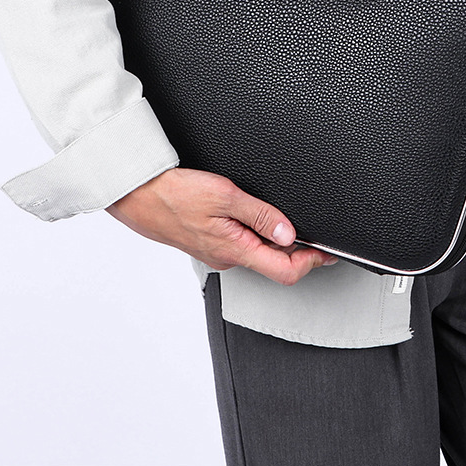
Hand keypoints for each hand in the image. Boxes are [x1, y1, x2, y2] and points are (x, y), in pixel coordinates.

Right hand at [106, 167, 336, 284]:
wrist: (137, 195)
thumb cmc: (174, 193)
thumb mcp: (225, 196)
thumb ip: (261, 214)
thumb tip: (289, 232)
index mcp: (235, 250)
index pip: (285, 272)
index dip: (312, 263)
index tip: (328, 251)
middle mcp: (227, 258)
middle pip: (275, 265)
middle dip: (299, 251)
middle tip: (316, 235)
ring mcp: (217, 252)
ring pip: (257, 254)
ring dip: (277, 242)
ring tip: (288, 223)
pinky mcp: (208, 243)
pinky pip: (241, 245)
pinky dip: (257, 235)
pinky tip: (257, 217)